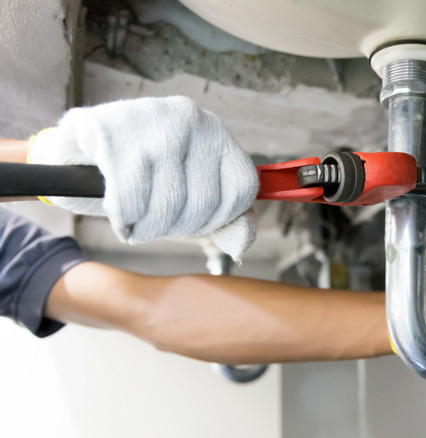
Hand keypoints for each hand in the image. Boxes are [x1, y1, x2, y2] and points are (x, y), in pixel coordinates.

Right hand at [29, 96, 258, 260]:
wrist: (82, 147)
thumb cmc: (146, 176)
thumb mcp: (192, 193)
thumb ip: (226, 220)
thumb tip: (240, 247)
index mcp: (218, 133)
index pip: (242, 188)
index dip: (220, 219)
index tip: (195, 222)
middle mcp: (193, 121)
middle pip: (204, 203)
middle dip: (177, 227)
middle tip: (156, 224)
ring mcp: (154, 122)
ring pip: (167, 205)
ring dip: (148, 229)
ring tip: (137, 220)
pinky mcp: (114, 132)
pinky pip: (130, 202)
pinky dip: (123, 219)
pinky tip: (119, 211)